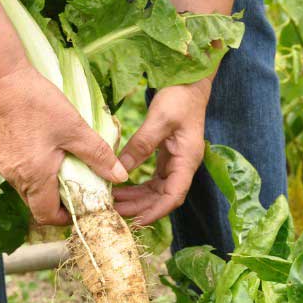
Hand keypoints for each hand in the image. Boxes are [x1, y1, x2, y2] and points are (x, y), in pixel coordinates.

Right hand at [0, 62, 128, 224]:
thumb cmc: (37, 102)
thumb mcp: (75, 128)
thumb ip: (98, 155)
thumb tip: (120, 177)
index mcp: (34, 177)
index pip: (47, 216)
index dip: (67, 217)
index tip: (84, 206)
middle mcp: (15, 177)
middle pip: (37, 205)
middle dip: (59, 203)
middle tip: (80, 188)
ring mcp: (3, 166)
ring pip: (28, 190)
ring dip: (47, 187)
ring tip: (67, 169)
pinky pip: (19, 174)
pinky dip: (35, 173)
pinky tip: (48, 153)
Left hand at [113, 80, 211, 224]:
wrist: (189, 80)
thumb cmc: (179, 97)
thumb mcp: (158, 120)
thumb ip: (140, 145)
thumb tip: (120, 169)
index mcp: (187, 160)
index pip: (174, 196)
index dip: (156, 211)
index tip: (136, 221)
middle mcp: (183, 165)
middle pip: (163, 197)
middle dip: (140, 207)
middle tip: (113, 212)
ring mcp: (176, 161)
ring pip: (156, 189)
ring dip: (137, 198)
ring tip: (113, 202)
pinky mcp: (167, 155)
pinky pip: (153, 178)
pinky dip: (138, 185)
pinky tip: (121, 187)